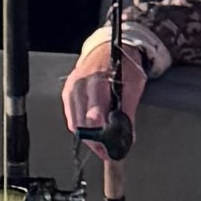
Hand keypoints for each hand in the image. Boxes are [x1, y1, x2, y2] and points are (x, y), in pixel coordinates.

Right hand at [61, 24, 154, 143]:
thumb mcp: (133, 85)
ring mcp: (72, 88)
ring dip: (87, 137)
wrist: (107, 47)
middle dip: (95, 141)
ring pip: (75, 122)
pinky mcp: (67, 92)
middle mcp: (81, 85)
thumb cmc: (123, 65)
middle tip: (107, 152)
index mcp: (98, 81)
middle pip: (82, 122)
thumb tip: (128, 136)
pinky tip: (91, 131)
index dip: (102, 135)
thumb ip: (129, 111)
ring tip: (100, 145)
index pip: (95, 114)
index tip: (110, 148)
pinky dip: (80, 126)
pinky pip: (71, 116)